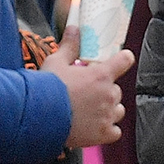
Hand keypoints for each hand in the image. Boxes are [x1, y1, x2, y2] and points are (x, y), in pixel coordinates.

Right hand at [50, 17, 132, 148]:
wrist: (38, 117)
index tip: (122, 59)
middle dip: (104, 89)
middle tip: (88, 92)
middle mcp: (108, 95)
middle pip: (116, 89)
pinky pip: (115, 131)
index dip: (123, 59)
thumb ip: (69, 46)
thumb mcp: (56, 62)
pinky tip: (94, 126)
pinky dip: (108, 129)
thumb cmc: (46, 89)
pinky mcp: (103, 134)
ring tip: (90, 110)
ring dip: (108, 109)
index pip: (124, 61)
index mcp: (100, 75)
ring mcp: (107, 116)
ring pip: (118, 110)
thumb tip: (74, 29)